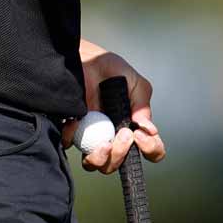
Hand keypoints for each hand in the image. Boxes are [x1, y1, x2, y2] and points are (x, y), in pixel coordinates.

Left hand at [71, 50, 163, 170]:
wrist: (80, 58)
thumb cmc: (107, 68)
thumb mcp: (132, 81)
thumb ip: (142, 103)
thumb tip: (149, 129)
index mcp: (133, 125)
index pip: (150, 149)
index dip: (150, 149)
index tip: (140, 135)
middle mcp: (114, 136)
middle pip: (122, 163)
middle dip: (123, 153)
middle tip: (123, 133)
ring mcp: (92, 137)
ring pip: (99, 165)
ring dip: (102, 159)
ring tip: (103, 144)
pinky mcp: (71, 133)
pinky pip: (72, 146)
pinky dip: (73, 138)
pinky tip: (76, 123)